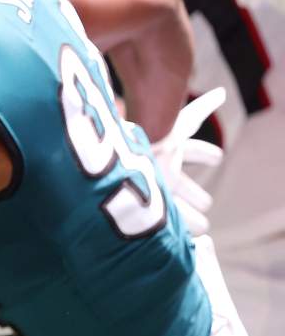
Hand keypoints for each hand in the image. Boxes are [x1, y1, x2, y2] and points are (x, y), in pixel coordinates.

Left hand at [150, 88, 225, 234]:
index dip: (204, 153)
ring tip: (202, 228)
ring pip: (175, 206)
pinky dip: (175, 233)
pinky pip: (163, 226)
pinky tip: (182, 243)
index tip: (217, 156)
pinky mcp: (141, 210)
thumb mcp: (175, 126)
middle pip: (182, 183)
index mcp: (169, 151)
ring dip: (189, 217)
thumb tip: (220, 92)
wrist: (114, 165)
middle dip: (195, 194)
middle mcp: (159, 170)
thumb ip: (198, 111)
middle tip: (205, 204)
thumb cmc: (147, 143)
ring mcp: (150, 190)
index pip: (190, 150)